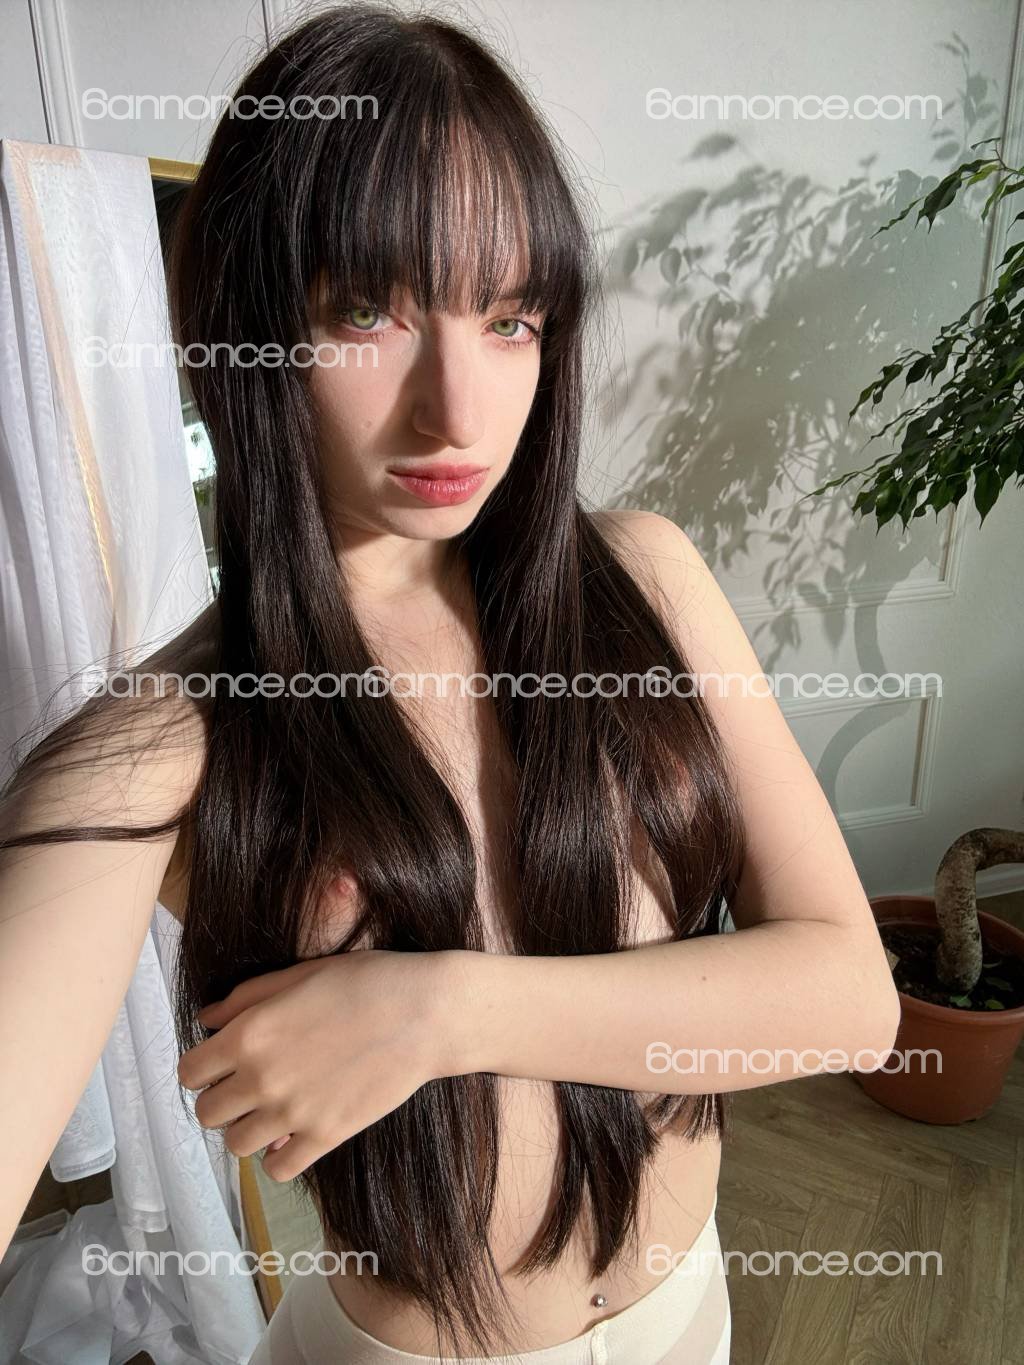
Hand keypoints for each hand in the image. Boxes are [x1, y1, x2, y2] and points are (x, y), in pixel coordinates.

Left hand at [176, 948, 454, 1180]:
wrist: (424, 1012)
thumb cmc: (365, 982)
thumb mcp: (300, 974)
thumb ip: (246, 998)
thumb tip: (207, 1019)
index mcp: (250, 1033)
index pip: (189, 1072)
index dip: (201, 1068)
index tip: (221, 1065)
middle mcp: (262, 1078)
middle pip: (206, 1114)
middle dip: (221, 1100)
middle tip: (247, 1087)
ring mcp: (293, 1112)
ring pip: (236, 1145)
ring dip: (247, 1129)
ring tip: (272, 1110)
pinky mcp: (326, 1136)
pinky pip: (277, 1170)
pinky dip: (279, 1157)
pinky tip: (294, 1134)